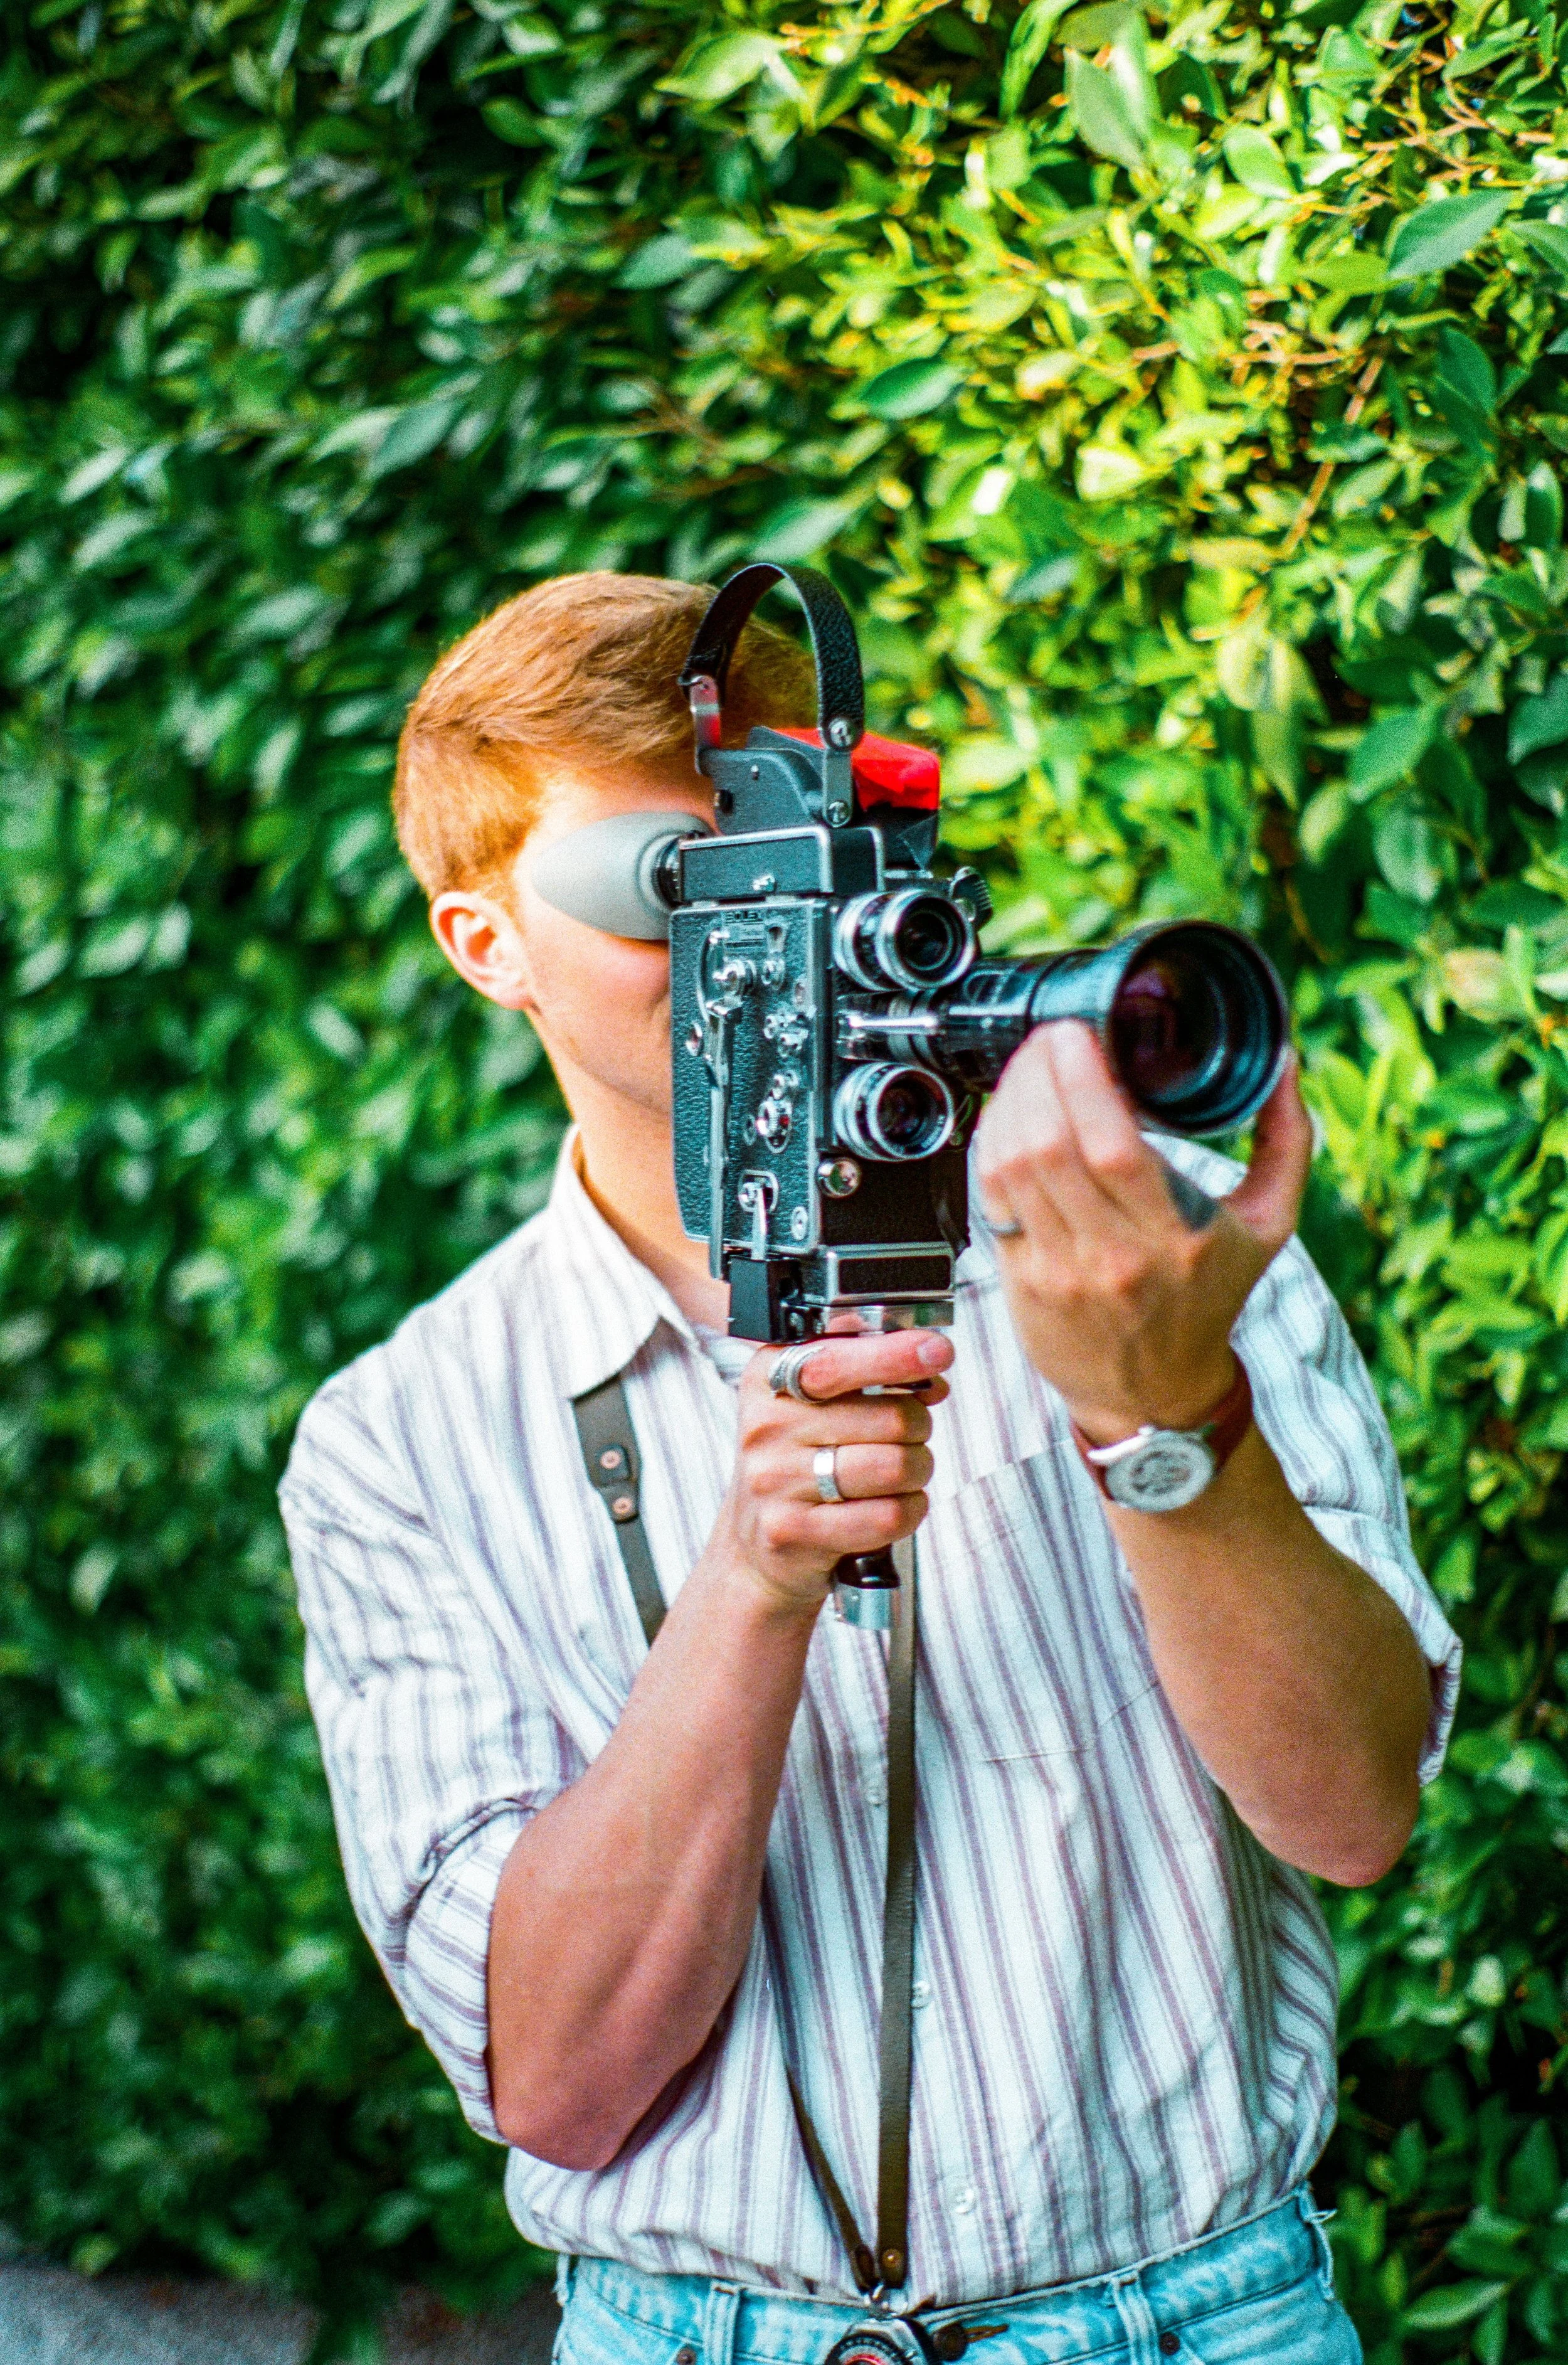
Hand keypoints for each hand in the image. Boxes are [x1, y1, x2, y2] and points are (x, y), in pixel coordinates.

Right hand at [717, 1329, 952, 1615]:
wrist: (759, 1540)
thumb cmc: (803, 1458)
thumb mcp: (817, 1400)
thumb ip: (868, 1368)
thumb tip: (930, 1359)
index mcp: (770, 1377)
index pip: (837, 1359)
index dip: (895, 1354)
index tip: (938, 1351)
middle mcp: (766, 1425)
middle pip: (889, 1417)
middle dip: (918, 1427)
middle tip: (907, 1436)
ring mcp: (774, 1480)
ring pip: (895, 1466)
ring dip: (917, 1470)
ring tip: (899, 1473)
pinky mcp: (792, 1530)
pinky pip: (887, 1516)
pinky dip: (910, 1510)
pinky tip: (893, 1506)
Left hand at [974, 1021, 1311, 1442]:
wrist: (1154, 1395)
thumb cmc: (1209, 1299)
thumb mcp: (1268, 1226)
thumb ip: (1285, 1142)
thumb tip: (1286, 1063)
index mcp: (1175, 1238)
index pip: (1113, 1148)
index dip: (1082, 1080)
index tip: (1079, 1034)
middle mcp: (1112, 1257)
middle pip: (1049, 1146)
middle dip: (1038, 1073)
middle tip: (1050, 1038)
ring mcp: (1058, 1271)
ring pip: (1009, 1166)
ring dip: (1010, 1100)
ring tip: (1030, 1066)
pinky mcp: (1019, 1279)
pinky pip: (989, 1196)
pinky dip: (990, 1142)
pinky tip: (1009, 1113)